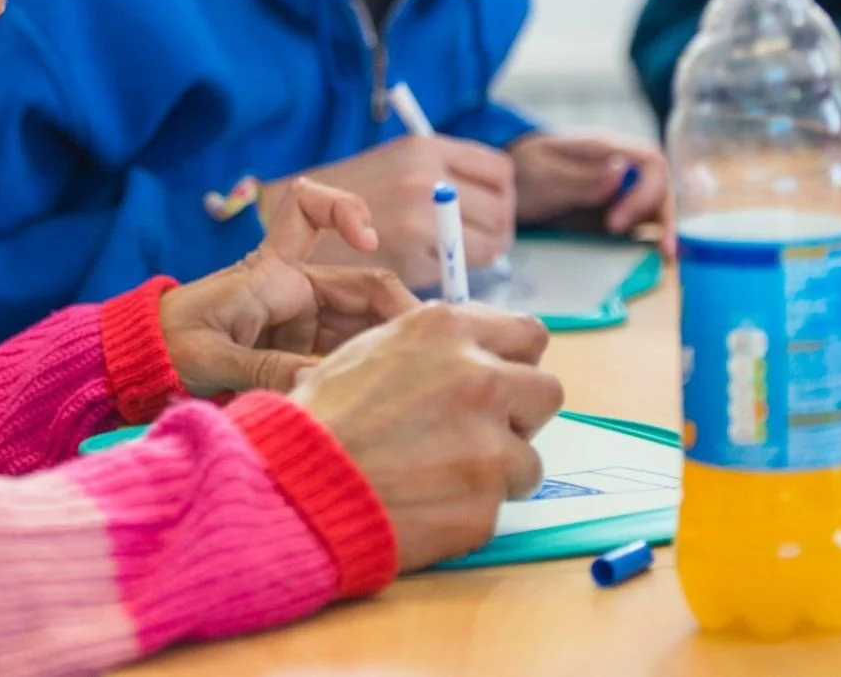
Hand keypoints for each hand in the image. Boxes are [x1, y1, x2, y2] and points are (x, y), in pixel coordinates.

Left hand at [159, 178, 421, 397]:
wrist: (144, 368)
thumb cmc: (169, 345)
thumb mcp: (211, 355)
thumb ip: (264, 369)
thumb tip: (321, 381)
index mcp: (272, 272)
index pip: (308, 210)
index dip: (342, 210)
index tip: (366, 238)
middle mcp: (298, 292)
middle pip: (367, 289)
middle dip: (400, 314)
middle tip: (427, 349)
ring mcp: (306, 326)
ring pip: (368, 329)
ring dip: (389, 351)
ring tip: (410, 381)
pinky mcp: (306, 357)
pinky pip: (350, 360)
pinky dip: (368, 375)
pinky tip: (383, 398)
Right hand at [257, 135, 515, 286]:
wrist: (288, 224)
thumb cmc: (343, 200)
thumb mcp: (392, 165)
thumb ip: (437, 178)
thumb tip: (492, 207)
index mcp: (424, 148)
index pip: (499, 170)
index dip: (502, 196)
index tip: (490, 211)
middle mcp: (428, 178)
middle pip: (501, 209)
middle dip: (495, 231)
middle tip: (476, 245)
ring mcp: (422, 219)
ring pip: (489, 244)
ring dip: (478, 256)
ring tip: (450, 260)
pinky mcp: (412, 257)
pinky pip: (459, 270)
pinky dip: (453, 276)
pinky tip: (427, 272)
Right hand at [292, 303, 564, 569]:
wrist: (292, 486)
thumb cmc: (319, 417)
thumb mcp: (369, 349)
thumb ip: (433, 345)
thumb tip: (477, 352)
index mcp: (445, 331)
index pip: (527, 334)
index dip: (514, 360)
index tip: (501, 379)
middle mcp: (477, 378)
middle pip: (547, 392)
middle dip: (520, 413)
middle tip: (480, 431)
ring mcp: (488, 445)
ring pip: (528, 459)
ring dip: (495, 469)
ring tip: (441, 476)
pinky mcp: (485, 504)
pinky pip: (497, 506)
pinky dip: (468, 509)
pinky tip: (426, 504)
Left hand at [508, 132, 673, 253]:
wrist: (502, 182)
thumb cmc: (519, 171)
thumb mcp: (541, 175)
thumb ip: (580, 177)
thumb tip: (622, 171)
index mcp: (604, 149)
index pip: (651, 162)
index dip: (645, 194)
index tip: (615, 224)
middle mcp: (618, 167)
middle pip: (661, 185)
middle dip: (665, 217)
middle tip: (659, 251)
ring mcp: (617, 188)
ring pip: (655, 204)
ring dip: (664, 229)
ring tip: (665, 258)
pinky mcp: (611, 208)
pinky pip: (640, 220)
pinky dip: (650, 236)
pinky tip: (657, 255)